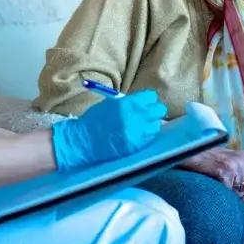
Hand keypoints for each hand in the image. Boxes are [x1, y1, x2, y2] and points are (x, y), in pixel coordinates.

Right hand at [50, 90, 167, 171]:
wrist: (84, 140)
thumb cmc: (95, 120)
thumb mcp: (111, 104)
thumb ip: (129, 103)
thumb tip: (144, 104)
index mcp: (128, 103)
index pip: (151, 96)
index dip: (148, 100)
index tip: (145, 104)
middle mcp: (135, 116)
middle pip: (160, 110)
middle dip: (154, 112)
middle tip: (147, 116)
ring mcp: (137, 133)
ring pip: (157, 126)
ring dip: (151, 126)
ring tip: (141, 129)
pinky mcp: (136, 146)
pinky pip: (150, 139)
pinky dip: (146, 138)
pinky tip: (137, 137)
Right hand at [181, 148, 243, 197]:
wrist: (191, 153)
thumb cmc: (210, 160)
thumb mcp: (231, 162)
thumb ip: (243, 176)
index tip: (235, 184)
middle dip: (240, 191)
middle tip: (226, 185)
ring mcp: (235, 166)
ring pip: (240, 193)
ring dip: (230, 193)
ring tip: (219, 183)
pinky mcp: (224, 172)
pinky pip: (228, 192)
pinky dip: (221, 192)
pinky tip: (214, 183)